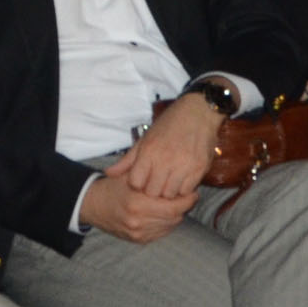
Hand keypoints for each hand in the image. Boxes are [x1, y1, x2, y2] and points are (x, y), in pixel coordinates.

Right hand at [79, 172, 194, 243]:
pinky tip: (166, 213)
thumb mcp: (130, 175)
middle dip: (184, 206)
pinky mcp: (138, 240)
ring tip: (178, 203)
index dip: (187, 199)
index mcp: (137, 202)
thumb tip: (178, 173)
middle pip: (174, 217)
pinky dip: (167, 223)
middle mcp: (138, 220)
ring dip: (177, 215)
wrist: (93, 205)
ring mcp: (138, 233)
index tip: (193, 191)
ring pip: (170, 225)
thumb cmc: (113, 186)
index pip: (173, 206)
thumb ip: (152, 175)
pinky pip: (161, 232)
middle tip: (189, 196)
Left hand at [103, 95, 221, 202]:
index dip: (138, 184)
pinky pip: (187, 191)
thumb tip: (108, 173)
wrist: (199, 112)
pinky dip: (183, 188)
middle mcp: (165, 160)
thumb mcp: (145, 138)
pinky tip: (182, 179)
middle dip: (153, 189)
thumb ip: (128, 160)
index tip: (143, 178)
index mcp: (149, 151)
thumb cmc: (169, 124)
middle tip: (157, 181)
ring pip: (170, 194)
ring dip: (168, 190)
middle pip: (152, 192)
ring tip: (170, 181)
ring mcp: (184, 165)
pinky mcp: (199, 168)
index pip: (136, 183)